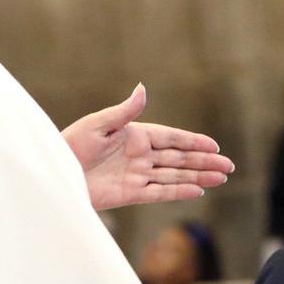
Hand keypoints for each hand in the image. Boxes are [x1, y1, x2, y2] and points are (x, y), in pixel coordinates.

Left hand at [61, 84, 234, 210]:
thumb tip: (142, 89)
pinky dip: (178, 192)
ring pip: (174, 175)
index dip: (194, 142)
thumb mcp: (97, 125)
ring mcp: (136, 175)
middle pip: (179, 158)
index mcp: (134, 135)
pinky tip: (197, 191)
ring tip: (221, 179)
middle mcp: (139, 155)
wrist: (54, 174)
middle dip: (204, 162)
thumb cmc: (70, 145)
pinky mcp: (130, 193)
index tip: (215, 146)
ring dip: (198, 177)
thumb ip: (124, 112)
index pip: (172, 138)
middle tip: (229, 166)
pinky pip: (159, 192)